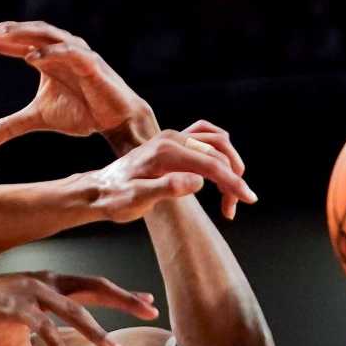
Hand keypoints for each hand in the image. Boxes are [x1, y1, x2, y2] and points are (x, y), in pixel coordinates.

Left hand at [0, 20, 157, 147]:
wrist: (115, 120)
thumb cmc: (81, 112)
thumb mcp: (38, 118)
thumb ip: (12, 125)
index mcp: (42, 56)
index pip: (6, 43)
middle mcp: (55, 48)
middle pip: (18, 33)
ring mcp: (74, 53)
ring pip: (42, 34)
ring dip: (18, 34)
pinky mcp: (91, 64)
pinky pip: (69, 53)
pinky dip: (50, 53)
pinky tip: (30, 57)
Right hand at [0, 271, 157, 345]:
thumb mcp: (13, 339)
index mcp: (51, 283)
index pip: (93, 285)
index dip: (120, 294)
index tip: (146, 300)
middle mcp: (47, 282)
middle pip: (94, 288)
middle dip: (124, 299)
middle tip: (151, 309)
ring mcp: (31, 292)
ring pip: (72, 310)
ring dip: (95, 332)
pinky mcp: (14, 306)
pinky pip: (42, 327)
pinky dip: (57, 345)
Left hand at [85, 123, 256, 222]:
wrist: (98, 190)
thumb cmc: (114, 198)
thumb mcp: (136, 199)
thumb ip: (166, 188)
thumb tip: (198, 182)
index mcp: (165, 152)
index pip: (210, 164)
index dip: (232, 182)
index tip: (247, 199)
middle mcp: (172, 138)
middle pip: (218, 153)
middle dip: (232, 180)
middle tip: (232, 208)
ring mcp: (173, 137)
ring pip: (217, 144)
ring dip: (230, 167)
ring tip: (228, 197)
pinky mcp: (174, 142)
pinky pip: (207, 137)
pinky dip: (220, 153)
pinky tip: (220, 171)